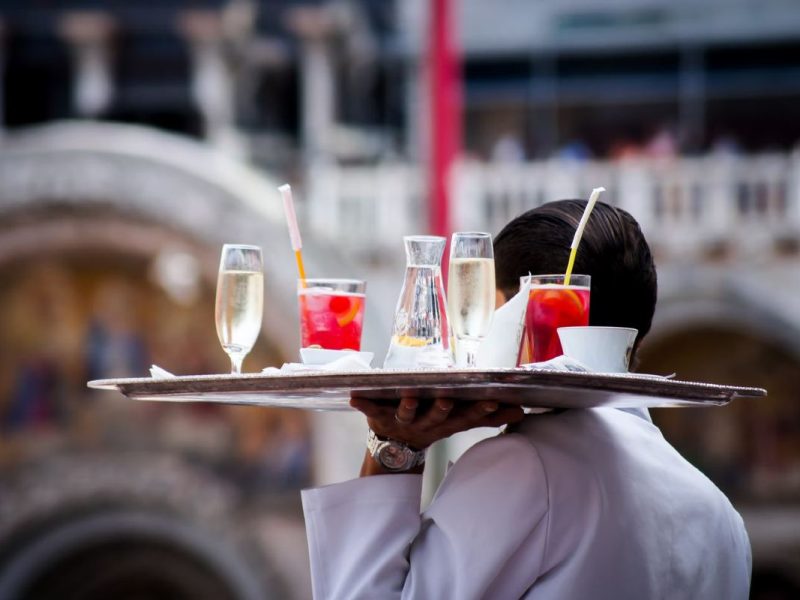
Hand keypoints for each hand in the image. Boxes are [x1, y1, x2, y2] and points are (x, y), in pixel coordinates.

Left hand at [350, 393, 524, 451]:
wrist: (395, 449)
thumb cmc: (432, 424)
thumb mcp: (459, 422)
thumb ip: (487, 416)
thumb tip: (520, 411)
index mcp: (445, 423)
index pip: (466, 417)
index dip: (479, 412)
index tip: (492, 402)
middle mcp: (425, 423)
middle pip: (436, 416)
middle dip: (442, 408)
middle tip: (447, 399)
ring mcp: (402, 421)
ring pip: (406, 413)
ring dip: (407, 405)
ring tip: (408, 395)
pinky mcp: (379, 417)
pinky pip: (370, 410)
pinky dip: (362, 404)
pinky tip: (353, 396)